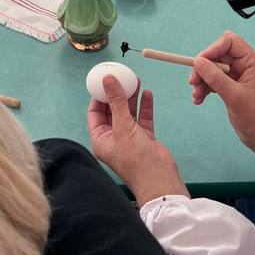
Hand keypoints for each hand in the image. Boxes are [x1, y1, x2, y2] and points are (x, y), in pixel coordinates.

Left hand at [87, 75, 186, 204]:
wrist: (159, 178)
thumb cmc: (135, 158)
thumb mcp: (122, 126)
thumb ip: (116, 101)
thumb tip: (108, 79)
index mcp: (101, 139)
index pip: (95, 113)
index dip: (99, 96)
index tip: (104, 80)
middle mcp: (114, 138)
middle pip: (113, 110)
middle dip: (117, 93)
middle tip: (121, 76)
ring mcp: (130, 137)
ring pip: (129, 112)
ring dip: (132, 97)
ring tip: (135, 80)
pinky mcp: (144, 138)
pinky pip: (143, 118)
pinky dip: (145, 106)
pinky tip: (147, 93)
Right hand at [189, 31, 254, 175]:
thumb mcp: (234, 96)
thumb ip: (216, 77)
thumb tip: (198, 61)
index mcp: (252, 60)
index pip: (229, 42)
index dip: (212, 49)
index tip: (198, 63)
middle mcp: (245, 64)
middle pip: (217, 55)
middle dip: (204, 68)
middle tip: (192, 82)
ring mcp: (238, 75)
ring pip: (213, 68)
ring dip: (202, 80)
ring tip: (196, 95)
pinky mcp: (232, 85)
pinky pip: (214, 79)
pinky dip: (205, 87)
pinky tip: (199, 99)